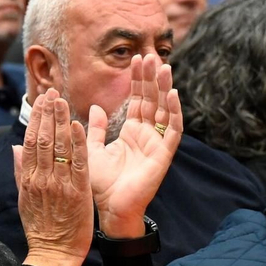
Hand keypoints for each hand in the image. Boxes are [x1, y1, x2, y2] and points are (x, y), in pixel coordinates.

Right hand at [14, 89, 93, 265]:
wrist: (54, 254)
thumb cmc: (41, 228)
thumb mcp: (24, 199)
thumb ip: (20, 171)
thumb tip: (15, 147)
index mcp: (28, 179)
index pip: (30, 141)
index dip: (36, 118)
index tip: (41, 99)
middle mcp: (41, 178)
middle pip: (43, 139)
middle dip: (47, 113)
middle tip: (52, 91)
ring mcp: (59, 184)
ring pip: (58, 147)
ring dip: (61, 120)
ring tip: (63, 100)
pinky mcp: (77, 192)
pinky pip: (77, 163)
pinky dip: (77, 143)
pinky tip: (78, 125)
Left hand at [86, 54, 181, 237]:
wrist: (109, 209)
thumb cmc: (101, 185)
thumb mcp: (91, 150)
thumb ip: (95, 129)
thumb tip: (96, 107)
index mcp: (131, 132)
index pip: (137, 100)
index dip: (137, 80)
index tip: (135, 59)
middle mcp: (146, 135)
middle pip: (152, 100)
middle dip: (152, 79)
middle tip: (151, 56)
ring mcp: (156, 144)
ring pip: (164, 110)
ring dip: (165, 89)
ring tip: (164, 68)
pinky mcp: (163, 155)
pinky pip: (172, 130)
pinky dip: (173, 112)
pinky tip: (172, 94)